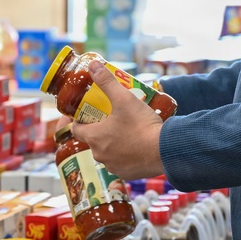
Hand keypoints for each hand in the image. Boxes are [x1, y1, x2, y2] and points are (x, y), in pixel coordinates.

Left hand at [71, 60, 164, 179]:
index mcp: (94, 137)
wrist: (164, 150)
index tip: (84, 114)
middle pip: (93, 140)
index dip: (78, 120)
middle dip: (99, 129)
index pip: (76, 129)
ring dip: (112, 143)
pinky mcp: (127, 174)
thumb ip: (107, 82)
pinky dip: (125, 155)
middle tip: (110, 117)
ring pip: (107, 152)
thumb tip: (92, 66)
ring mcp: (114, 166)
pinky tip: (135, 145)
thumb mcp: (123, 99)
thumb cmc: (141, 125)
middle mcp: (100, 155)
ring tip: (125, 130)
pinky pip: (121, 163)